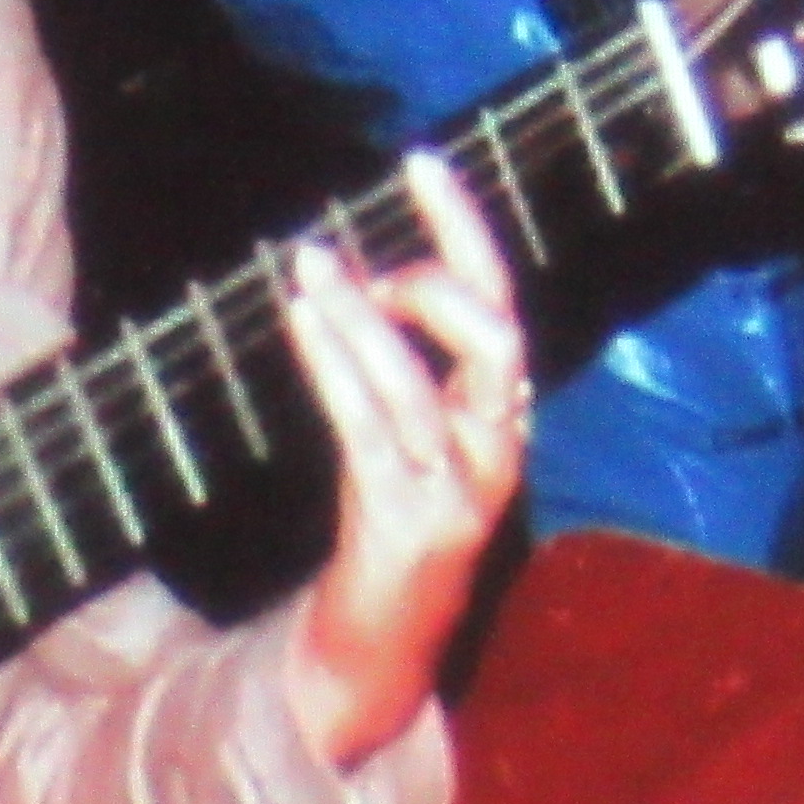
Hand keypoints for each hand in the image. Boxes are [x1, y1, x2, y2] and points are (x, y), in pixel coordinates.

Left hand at [280, 157, 532, 768]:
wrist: (382, 642)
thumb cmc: (390, 520)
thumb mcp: (410, 433)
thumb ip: (404, 362)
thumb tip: (354, 272)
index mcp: (500, 412)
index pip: (499, 301)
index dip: (465, 228)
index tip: (421, 161)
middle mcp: (497, 446)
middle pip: (494, 336)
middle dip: (433, 275)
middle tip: (362, 258)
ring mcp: (459, 490)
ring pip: (421, 386)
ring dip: (363, 318)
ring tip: (312, 266)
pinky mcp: (409, 524)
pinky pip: (372, 431)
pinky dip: (338, 367)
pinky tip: (303, 320)